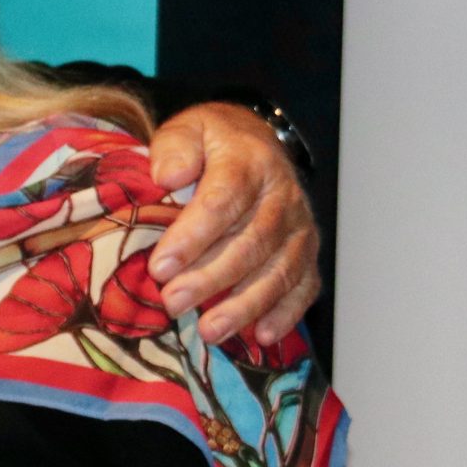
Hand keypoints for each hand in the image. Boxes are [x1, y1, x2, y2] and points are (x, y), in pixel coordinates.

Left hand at [143, 103, 319, 346]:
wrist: (255, 143)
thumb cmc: (212, 144)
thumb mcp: (188, 130)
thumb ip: (174, 147)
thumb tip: (168, 176)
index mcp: (250, 163)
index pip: (223, 202)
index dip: (192, 237)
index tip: (159, 267)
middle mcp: (282, 197)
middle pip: (251, 243)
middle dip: (210, 278)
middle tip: (172, 302)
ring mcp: (299, 228)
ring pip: (278, 270)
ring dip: (244, 305)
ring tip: (209, 330)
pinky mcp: (307, 253)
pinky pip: (304, 286)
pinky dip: (286, 313)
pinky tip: (262, 335)